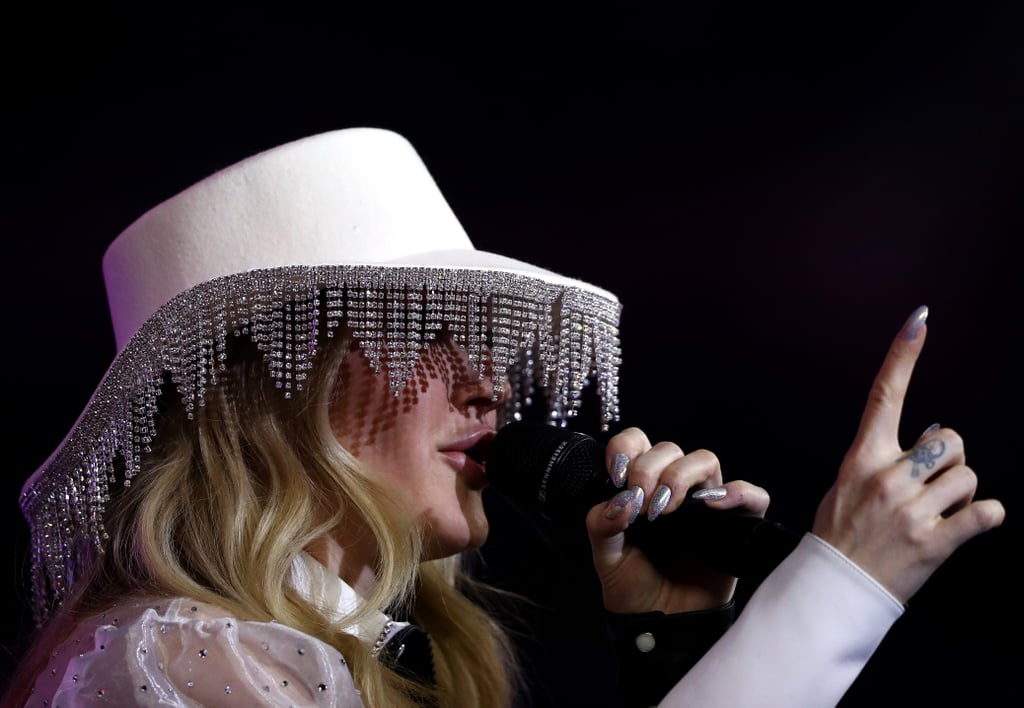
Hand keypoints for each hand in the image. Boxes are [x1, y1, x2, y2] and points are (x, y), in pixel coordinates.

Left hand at [585, 426, 769, 614]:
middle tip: (642, 504)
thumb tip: (620, 501)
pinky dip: (738, 492)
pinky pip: (752, 497)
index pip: (637, 442)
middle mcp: (674, 487)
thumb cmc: (632, 584)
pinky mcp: (735, 525)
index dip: (626, 447)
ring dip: (683, 475)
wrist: (658, 624)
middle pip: (669, 450)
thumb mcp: (605, 555)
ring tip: (667, 508)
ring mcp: (706, 504)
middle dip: (650, 469)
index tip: (617, 476)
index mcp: (640, 485)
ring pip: (705, 461)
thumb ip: (602, 525)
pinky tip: (713, 504)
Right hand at [812, 305, 1005, 601]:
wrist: (833, 587)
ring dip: (963, 496)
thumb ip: (886, 460)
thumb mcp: (848, 487)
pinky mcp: (934, 542)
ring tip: (938, 515)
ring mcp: (909, 510)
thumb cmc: (842, 535)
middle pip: (948, 441)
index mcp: (862, 459)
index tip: (918, 320)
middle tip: (934, 486)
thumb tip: (933, 437)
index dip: (902, 355)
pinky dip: (986, 518)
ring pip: (968, 478)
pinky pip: (986, 514)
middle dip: (951, 461)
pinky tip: (969, 526)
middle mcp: (886, 478)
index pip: (883, 396)